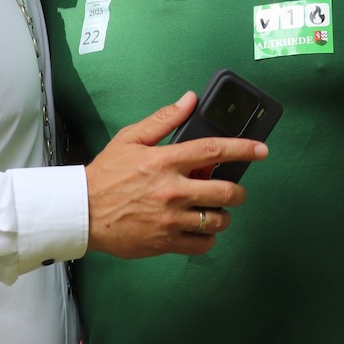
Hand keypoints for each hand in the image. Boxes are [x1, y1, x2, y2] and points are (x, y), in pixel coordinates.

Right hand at [84, 92, 268, 258]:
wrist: (82, 211)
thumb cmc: (106, 174)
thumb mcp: (131, 138)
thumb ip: (164, 120)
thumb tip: (189, 99)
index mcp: (165, 161)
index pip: (214, 150)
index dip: (244, 149)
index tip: (261, 150)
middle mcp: (172, 190)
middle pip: (225, 191)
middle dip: (238, 190)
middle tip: (234, 190)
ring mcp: (170, 218)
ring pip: (217, 220)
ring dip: (223, 215)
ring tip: (214, 210)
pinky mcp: (165, 241)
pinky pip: (202, 244)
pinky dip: (208, 237)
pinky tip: (200, 229)